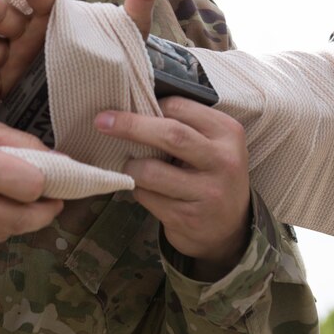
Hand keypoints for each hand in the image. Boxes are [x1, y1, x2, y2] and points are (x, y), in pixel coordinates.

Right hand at [0, 112, 63, 253]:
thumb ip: (17, 142)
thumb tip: (57, 160)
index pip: (31, 187)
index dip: (44, 183)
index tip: (48, 180)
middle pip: (24, 220)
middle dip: (42, 211)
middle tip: (47, 202)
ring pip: (3, 234)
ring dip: (14, 220)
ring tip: (8, 201)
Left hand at [95, 97, 251, 280]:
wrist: (231, 228)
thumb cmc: (212, 175)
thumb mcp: (213, 145)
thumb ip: (186, 126)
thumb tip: (135, 107)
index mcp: (228, 133)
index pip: (181, 108)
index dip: (150, 105)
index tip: (128, 106)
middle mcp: (223, 161)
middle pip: (171, 134)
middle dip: (131, 126)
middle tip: (102, 122)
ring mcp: (207, 192)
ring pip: (151, 172)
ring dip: (130, 167)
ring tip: (129, 167)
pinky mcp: (187, 217)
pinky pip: (147, 197)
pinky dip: (138, 190)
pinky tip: (144, 189)